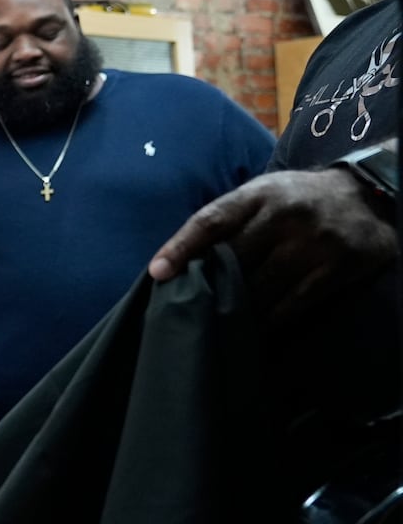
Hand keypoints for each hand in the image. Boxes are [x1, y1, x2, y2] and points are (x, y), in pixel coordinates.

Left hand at [147, 168, 397, 322]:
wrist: (366, 194)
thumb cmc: (296, 199)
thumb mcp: (262, 194)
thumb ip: (227, 220)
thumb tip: (180, 259)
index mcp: (259, 193)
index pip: (211, 220)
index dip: (181, 247)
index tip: (157, 273)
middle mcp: (285, 215)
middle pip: (235, 257)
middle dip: (209, 284)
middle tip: (186, 308)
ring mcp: (313, 242)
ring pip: (263, 286)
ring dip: (236, 308)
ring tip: (215, 324)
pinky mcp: (339, 267)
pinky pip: (295, 302)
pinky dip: (271, 319)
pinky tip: (253, 330)